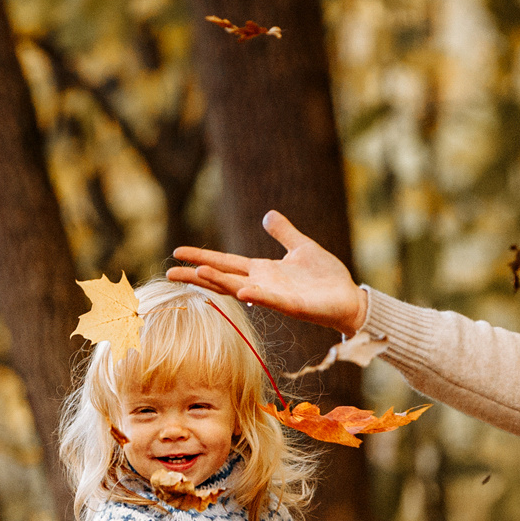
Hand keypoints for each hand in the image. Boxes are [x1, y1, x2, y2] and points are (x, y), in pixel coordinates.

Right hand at [167, 212, 368, 335]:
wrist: (348, 298)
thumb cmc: (326, 277)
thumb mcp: (302, 247)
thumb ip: (284, 233)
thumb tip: (268, 215)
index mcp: (263, 270)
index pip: (225, 263)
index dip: (202, 257)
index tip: (178, 253)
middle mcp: (263, 284)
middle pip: (223, 279)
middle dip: (197, 275)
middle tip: (170, 272)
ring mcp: (275, 296)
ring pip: (240, 289)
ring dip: (220, 283)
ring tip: (198, 274)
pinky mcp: (292, 305)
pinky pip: (271, 300)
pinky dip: (257, 295)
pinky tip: (243, 290)